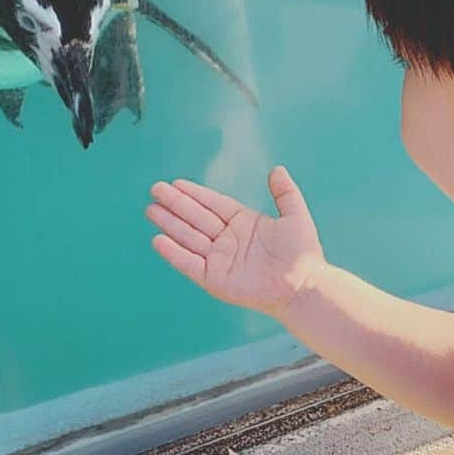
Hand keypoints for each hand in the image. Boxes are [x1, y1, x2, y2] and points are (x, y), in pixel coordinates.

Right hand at [146, 166, 326, 317]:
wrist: (302, 285)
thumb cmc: (302, 253)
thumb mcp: (295, 216)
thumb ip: (285, 193)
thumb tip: (277, 169)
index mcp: (242, 223)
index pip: (212, 204)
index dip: (194, 193)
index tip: (176, 182)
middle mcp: (227, 239)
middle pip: (196, 217)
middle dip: (176, 204)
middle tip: (155, 189)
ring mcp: (219, 259)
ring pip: (189, 237)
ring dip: (170, 223)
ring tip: (151, 209)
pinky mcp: (214, 279)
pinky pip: (189, 263)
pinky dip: (174, 252)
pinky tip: (159, 239)